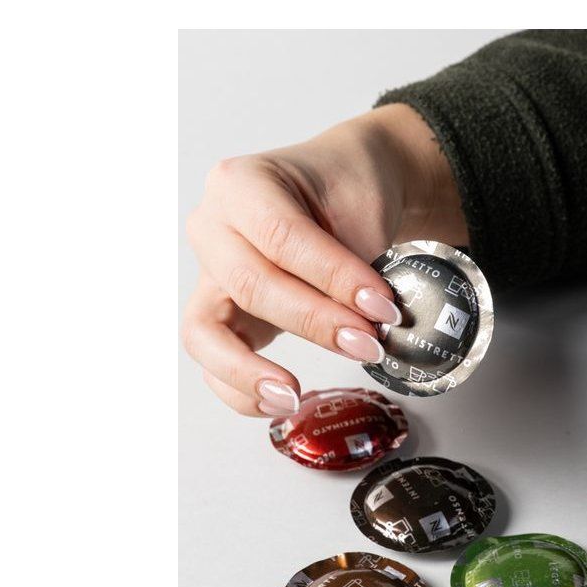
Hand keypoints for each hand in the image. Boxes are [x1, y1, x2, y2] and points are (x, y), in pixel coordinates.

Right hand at [182, 103, 466, 416]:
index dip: (333, 276)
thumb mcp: (360, 207)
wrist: (342, 191)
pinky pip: (210, 361)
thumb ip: (355, 263)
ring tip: (295, 397)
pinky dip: (239, 389)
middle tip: (366, 345)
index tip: (381, 306)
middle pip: (249, 285)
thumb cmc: (345, 191)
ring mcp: (208, 273)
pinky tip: (278, 403)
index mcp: (240, 183)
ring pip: (206, 332)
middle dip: (314, 323)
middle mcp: (211, 226)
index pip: (281, 235)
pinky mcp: (217, 314)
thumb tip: (369, 325)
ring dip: (253, 371)